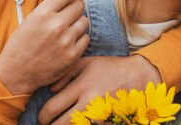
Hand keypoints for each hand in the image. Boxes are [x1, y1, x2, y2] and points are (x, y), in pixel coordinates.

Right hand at [0, 0, 89, 94]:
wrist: (16, 73)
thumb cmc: (21, 45)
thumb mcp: (30, 19)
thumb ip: (50, 8)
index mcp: (43, 12)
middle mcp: (56, 24)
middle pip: (80, 5)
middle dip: (75, 7)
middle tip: (68, 14)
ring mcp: (66, 40)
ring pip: (84, 21)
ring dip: (78, 24)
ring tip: (66, 30)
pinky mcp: (73, 55)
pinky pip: (86, 38)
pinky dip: (79, 39)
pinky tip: (68, 42)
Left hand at [38, 55, 160, 124]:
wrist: (138, 78)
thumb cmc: (110, 68)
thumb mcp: (88, 63)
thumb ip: (66, 73)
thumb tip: (50, 90)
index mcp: (82, 86)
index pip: (52, 107)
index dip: (42, 116)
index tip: (41, 117)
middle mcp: (89, 103)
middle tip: (47, 124)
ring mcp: (99, 115)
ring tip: (60, 123)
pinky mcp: (106, 122)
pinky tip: (76, 122)